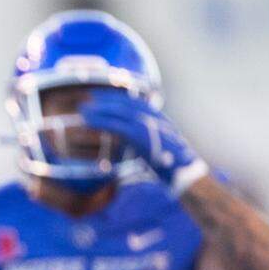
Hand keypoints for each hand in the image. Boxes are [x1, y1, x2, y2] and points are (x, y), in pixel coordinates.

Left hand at [79, 90, 206, 192]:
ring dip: (100, 109)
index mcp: (159, 118)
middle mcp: (155, 118)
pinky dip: (101, 122)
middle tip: (86, 97)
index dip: (117, 97)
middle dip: (105, 99)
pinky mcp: (142, 137)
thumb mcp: (159, 148)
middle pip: (125, 103)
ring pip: (120, 112)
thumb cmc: (173, 166)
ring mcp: (149, 126)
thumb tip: (130, 142)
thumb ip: (145, 141)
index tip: (101, 95)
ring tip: (83, 110)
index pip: (135, 102)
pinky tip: (88, 122)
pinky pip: (117, 126)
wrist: (186, 174)